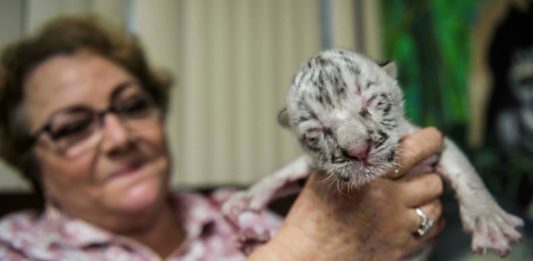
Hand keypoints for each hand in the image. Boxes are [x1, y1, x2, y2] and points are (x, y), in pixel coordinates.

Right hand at [248, 127, 444, 260]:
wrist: (307, 257)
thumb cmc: (311, 215)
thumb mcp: (324, 175)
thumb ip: (352, 155)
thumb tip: (376, 136)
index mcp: (368, 176)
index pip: (415, 150)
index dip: (429, 140)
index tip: (431, 138)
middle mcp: (388, 200)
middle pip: (432, 179)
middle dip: (427, 173)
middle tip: (416, 171)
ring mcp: (397, 226)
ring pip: (436, 205)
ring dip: (427, 197)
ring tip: (411, 195)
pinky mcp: (402, 247)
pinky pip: (433, 228)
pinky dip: (428, 219)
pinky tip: (412, 215)